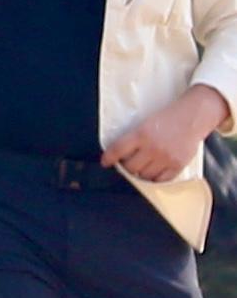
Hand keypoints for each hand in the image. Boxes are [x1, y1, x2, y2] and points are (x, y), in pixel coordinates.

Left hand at [103, 84, 230, 184]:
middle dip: (126, 166)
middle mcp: (153, 147)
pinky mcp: (178, 165)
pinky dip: (155, 178)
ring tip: (142, 166)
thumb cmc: (169, 118)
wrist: (193, 117)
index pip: (118, 149)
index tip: (105, 162)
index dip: (109, 158)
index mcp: (141, 133)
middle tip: (128, 163)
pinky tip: (154, 172)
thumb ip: (134, 138)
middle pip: (130, 167)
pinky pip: (161, 180)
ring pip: (144, 176)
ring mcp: (166, 158)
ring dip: (140, 173)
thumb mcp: (146, 123)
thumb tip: (119, 153)